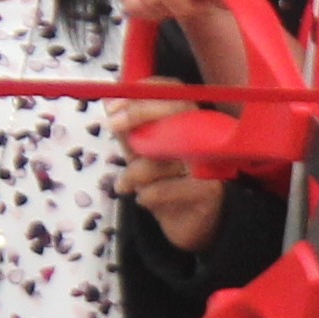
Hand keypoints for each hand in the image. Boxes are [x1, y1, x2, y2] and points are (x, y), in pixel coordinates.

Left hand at [111, 97, 229, 251]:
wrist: (191, 226)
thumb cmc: (167, 183)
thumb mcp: (142, 153)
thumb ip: (128, 130)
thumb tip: (108, 102)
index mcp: (190, 121)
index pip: (174, 91)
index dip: (145, 91)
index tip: (115, 103)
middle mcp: (206, 137)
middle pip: (177, 111)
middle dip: (139, 114)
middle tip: (111, 124)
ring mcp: (210, 163)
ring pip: (162, 156)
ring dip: (133, 173)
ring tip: (126, 184)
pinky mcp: (209, 191)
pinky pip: (165, 188)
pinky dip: (146, 196)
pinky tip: (145, 199)